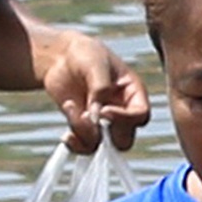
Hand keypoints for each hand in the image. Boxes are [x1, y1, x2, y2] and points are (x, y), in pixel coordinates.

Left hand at [39, 26, 147, 154]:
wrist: (61, 57)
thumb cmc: (85, 54)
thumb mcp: (95, 63)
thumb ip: (100, 87)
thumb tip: (96, 116)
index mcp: (132, 93)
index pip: (140, 115)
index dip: (125, 118)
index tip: (103, 110)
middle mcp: (121, 111)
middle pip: (124, 139)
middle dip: (106, 134)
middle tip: (87, 116)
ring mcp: (102, 122)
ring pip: (101, 146)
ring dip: (83, 131)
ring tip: (69, 106)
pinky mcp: (84, 127)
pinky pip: (84, 147)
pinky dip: (74, 143)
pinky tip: (66, 133)